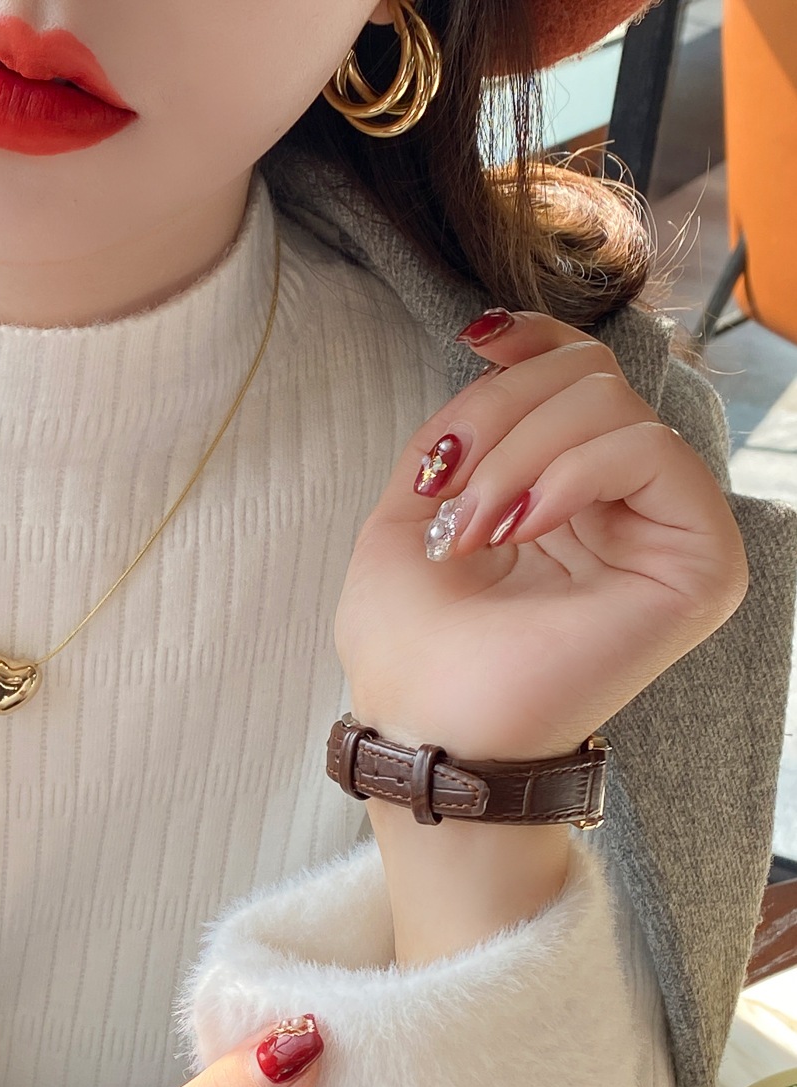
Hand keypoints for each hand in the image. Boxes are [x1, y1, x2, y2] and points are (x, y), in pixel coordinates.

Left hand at [336, 309, 748, 760]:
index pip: (579, 376)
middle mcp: (619, 510)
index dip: (535, 339)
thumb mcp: (404, 514)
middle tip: (449, 492)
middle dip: (499, 413)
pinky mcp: (697, 562)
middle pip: (587, 376)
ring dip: (519, 452)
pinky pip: (647, 451)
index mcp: (559, 496)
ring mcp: (662, 534)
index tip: (477, 339)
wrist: (425, 733)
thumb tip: (496, 350)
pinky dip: (570, 472)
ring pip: (612, 405)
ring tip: (473, 529)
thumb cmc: (408, 649)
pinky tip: (524, 525)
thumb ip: (452, 430)